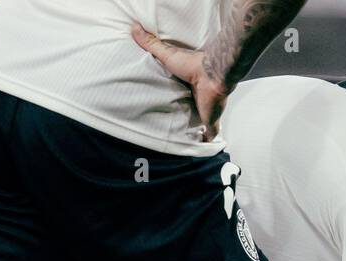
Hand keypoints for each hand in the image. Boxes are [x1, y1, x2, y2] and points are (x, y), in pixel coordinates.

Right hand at [131, 24, 232, 139]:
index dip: (178, 100)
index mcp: (190, 86)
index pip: (183, 94)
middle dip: (188, 117)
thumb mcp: (167, 54)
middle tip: (177, 125)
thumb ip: (151, 44)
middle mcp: (199, 99)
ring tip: (186, 139)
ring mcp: (206, 111)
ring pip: (201, 123)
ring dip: (196, 130)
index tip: (171, 104)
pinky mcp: (210, 121)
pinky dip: (207, 142)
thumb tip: (133, 28)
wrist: (211, 75)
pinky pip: (210, 134)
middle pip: (192, 110)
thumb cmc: (193, 65)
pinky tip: (203, 148)